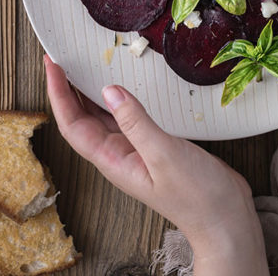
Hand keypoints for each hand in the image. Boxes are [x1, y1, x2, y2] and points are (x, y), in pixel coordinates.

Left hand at [44, 56, 268, 274]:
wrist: (223, 217)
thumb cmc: (196, 195)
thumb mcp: (164, 154)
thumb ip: (136, 122)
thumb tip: (108, 91)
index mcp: (113, 160)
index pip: (73, 125)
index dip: (59, 95)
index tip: (53, 66)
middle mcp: (119, 154)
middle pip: (82, 120)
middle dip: (67, 90)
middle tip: (60, 60)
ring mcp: (136, 151)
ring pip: (103, 118)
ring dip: (89, 94)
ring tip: (81, 68)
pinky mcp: (155, 146)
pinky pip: (128, 118)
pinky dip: (119, 99)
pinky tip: (123, 87)